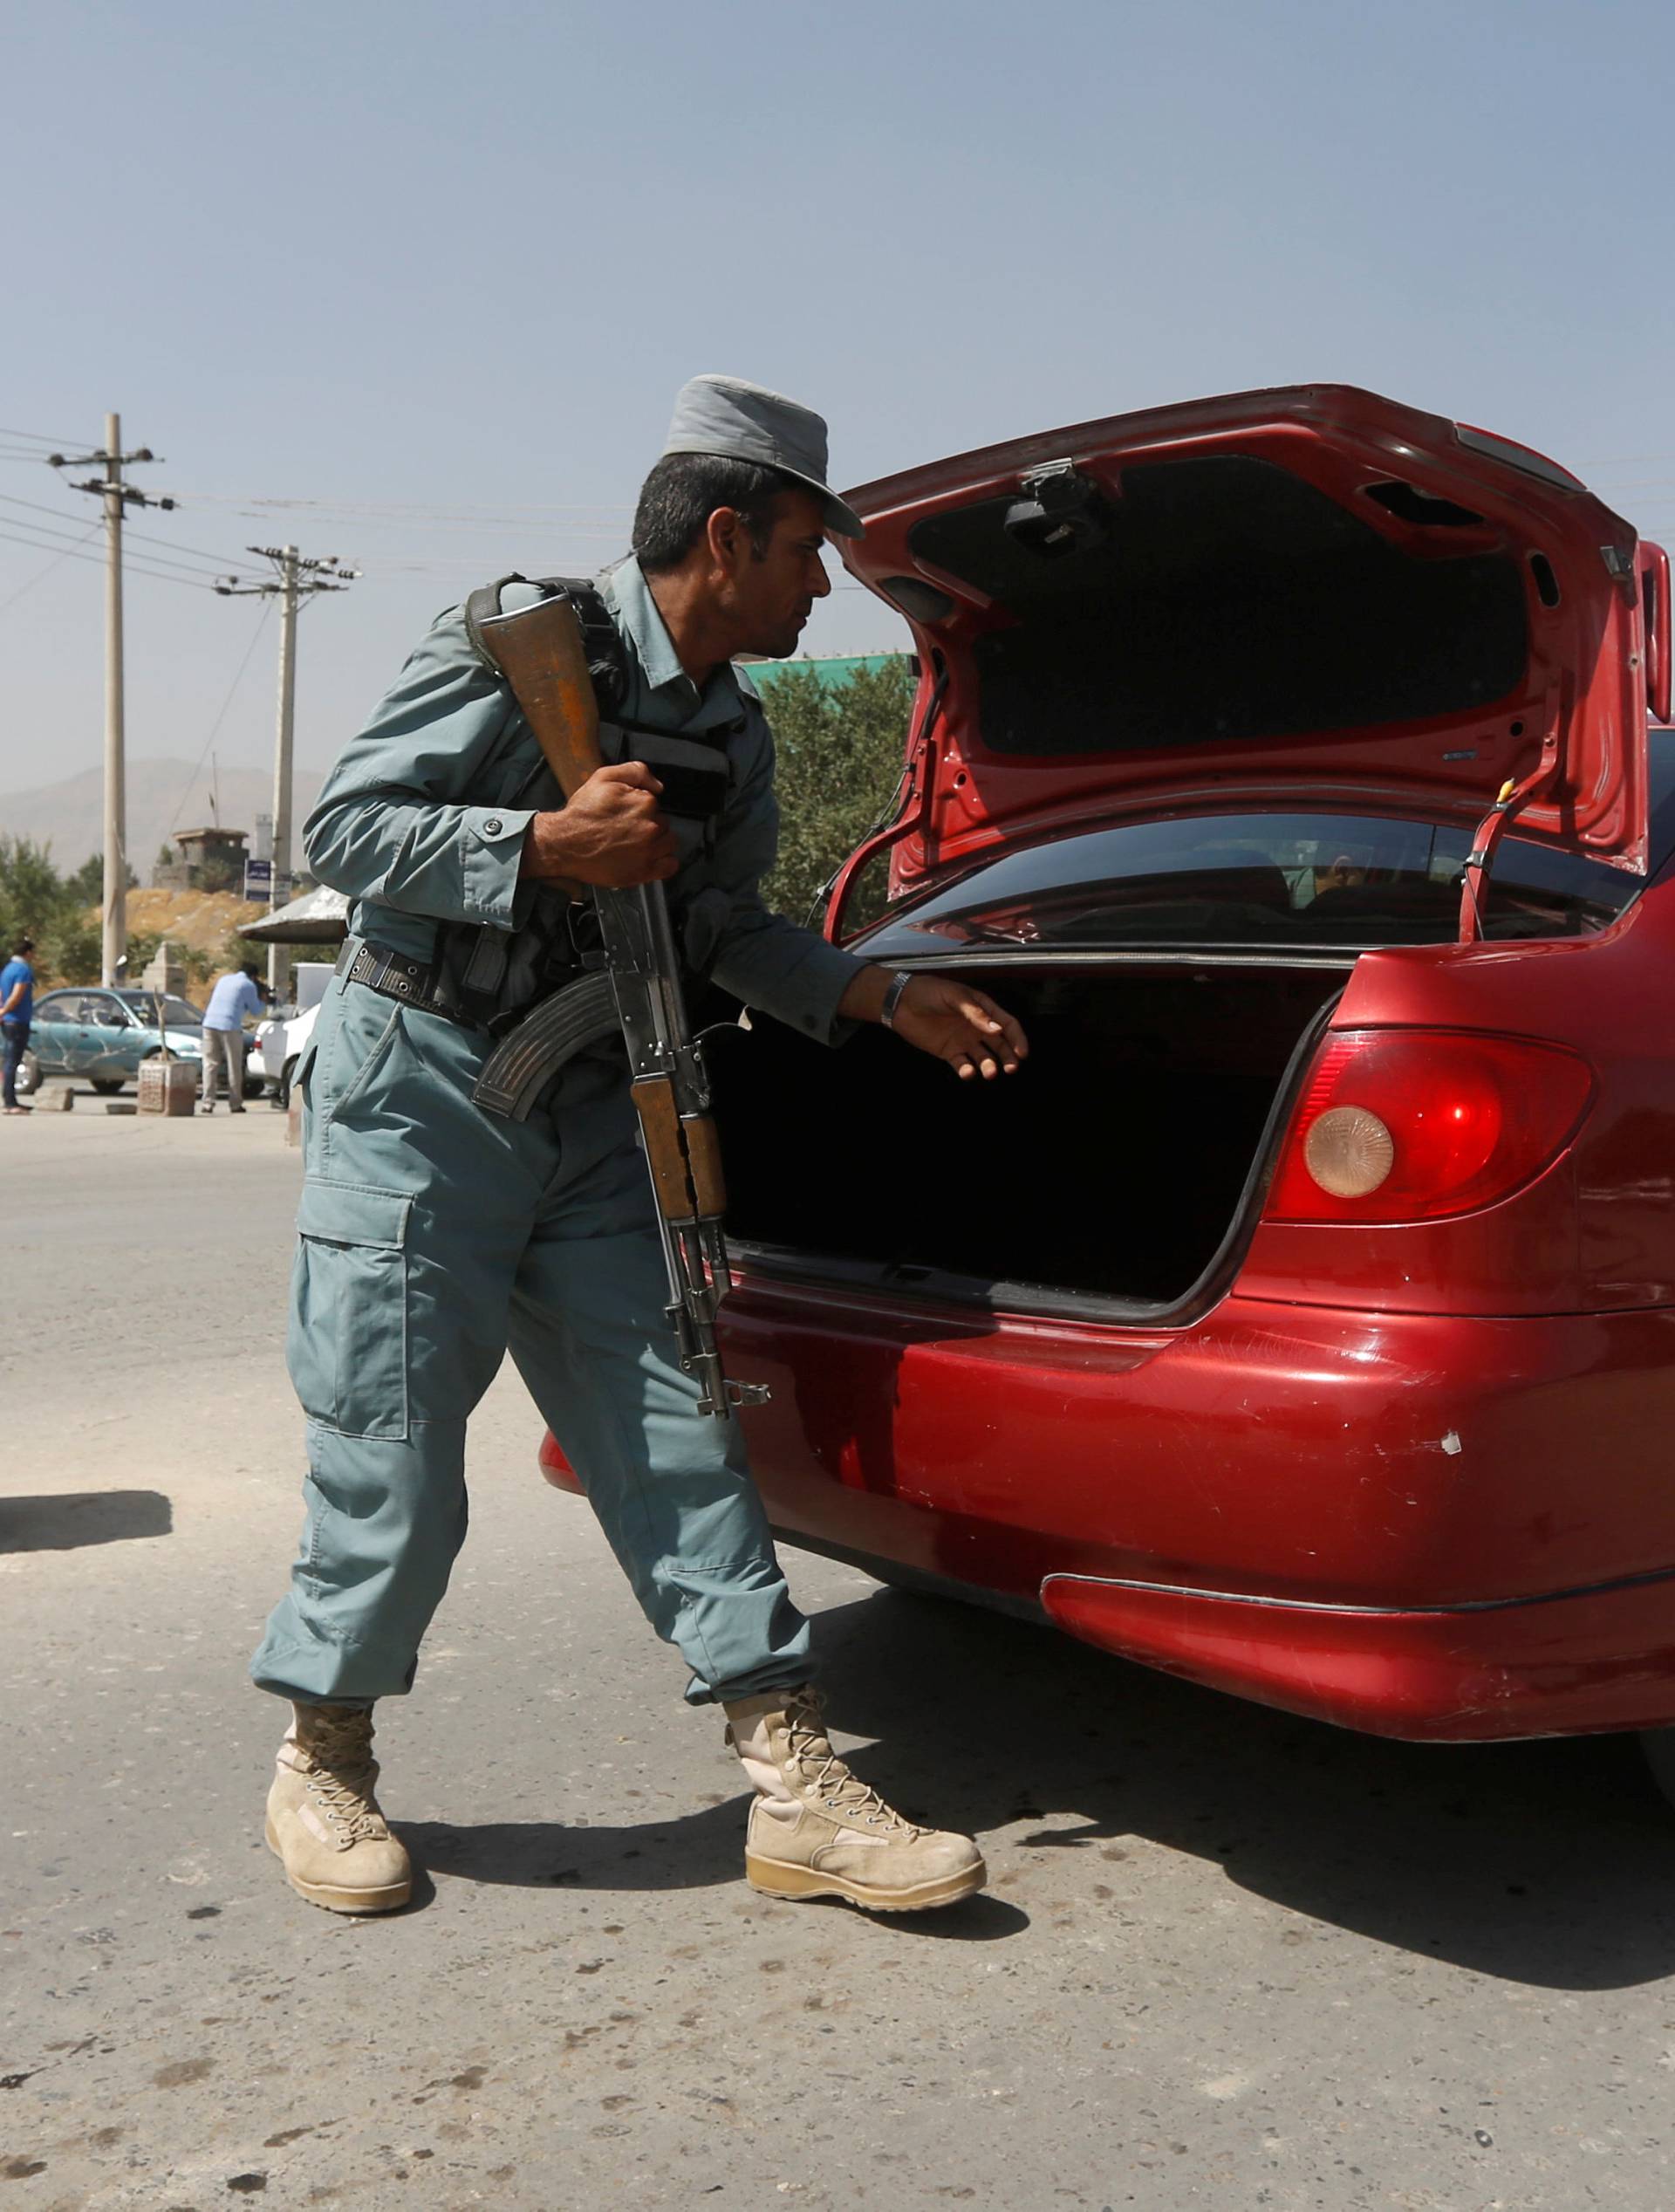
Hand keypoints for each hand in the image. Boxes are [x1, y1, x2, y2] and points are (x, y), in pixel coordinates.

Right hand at [520, 762, 678, 887]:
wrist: (564, 843)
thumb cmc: (581, 814)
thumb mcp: (604, 777)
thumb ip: (635, 772)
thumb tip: (658, 785)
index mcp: (644, 803)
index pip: (655, 804)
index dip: (640, 808)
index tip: (626, 814)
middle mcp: (650, 827)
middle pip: (662, 824)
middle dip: (648, 825)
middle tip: (626, 830)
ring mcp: (648, 851)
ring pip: (668, 843)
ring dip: (656, 843)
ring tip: (634, 844)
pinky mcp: (643, 872)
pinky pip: (669, 866)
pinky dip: (663, 863)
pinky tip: (647, 858)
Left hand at [842, 968, 1028, 1079]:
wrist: (901, 1002)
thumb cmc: (930, 992)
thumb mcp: (954, 996)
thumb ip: (975, 1013)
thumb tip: (998, 1030)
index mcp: (983, 1009)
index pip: (1007, 1024)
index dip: (1017, 1038)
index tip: (1022, 1053)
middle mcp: (977, 1027)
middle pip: (1000, 1044)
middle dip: (1008, 1057)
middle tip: (1011, 1069)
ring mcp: (964, 1041)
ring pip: (984, 1057)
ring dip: (990, 1066)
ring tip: (990, 1073)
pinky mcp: (950, 1052)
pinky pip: (963, 1065)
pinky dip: (968, 1072)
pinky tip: (968, 1073)